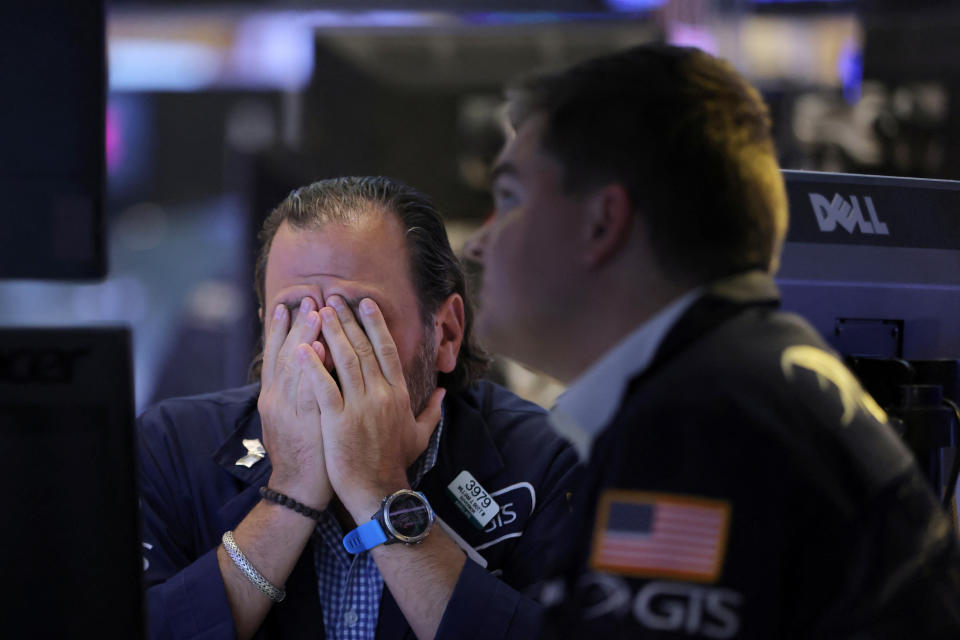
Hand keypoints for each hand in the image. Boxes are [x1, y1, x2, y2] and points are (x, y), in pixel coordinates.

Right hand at [258, 297, 331, 509]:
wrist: (298, 489)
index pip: (274, 355)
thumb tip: (308, 360)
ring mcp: (289, 412)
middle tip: (307, 297)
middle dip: (296, 324)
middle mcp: (276, 400)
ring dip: (306, 338)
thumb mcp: (289, 418)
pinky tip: (325, 349)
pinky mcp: (305, 424)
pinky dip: (316, 369)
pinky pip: (311, 391)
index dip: (279, 329)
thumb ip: (295, 390)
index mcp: (272, 397)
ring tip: (316, 311)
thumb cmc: (301, 452)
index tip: (285, 304)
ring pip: (295, 368)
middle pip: (284, 354)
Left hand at [296, 295, 444, 519]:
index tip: (364, 303)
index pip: (386, 350)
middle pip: (363, 348)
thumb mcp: (420, 435)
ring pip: (345, 360)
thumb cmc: (396, 463)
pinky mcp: (338, 420)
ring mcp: (360, 406)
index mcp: (398, 394)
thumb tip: (443, 392)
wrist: (379, 492)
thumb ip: (432, 411)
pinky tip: (301, 349)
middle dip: (347, 320)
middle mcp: (381, 394)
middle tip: (334, 298)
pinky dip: (313, 366)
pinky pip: (324, 387)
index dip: (375, 324)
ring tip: (318, 311)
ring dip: (331, 333)